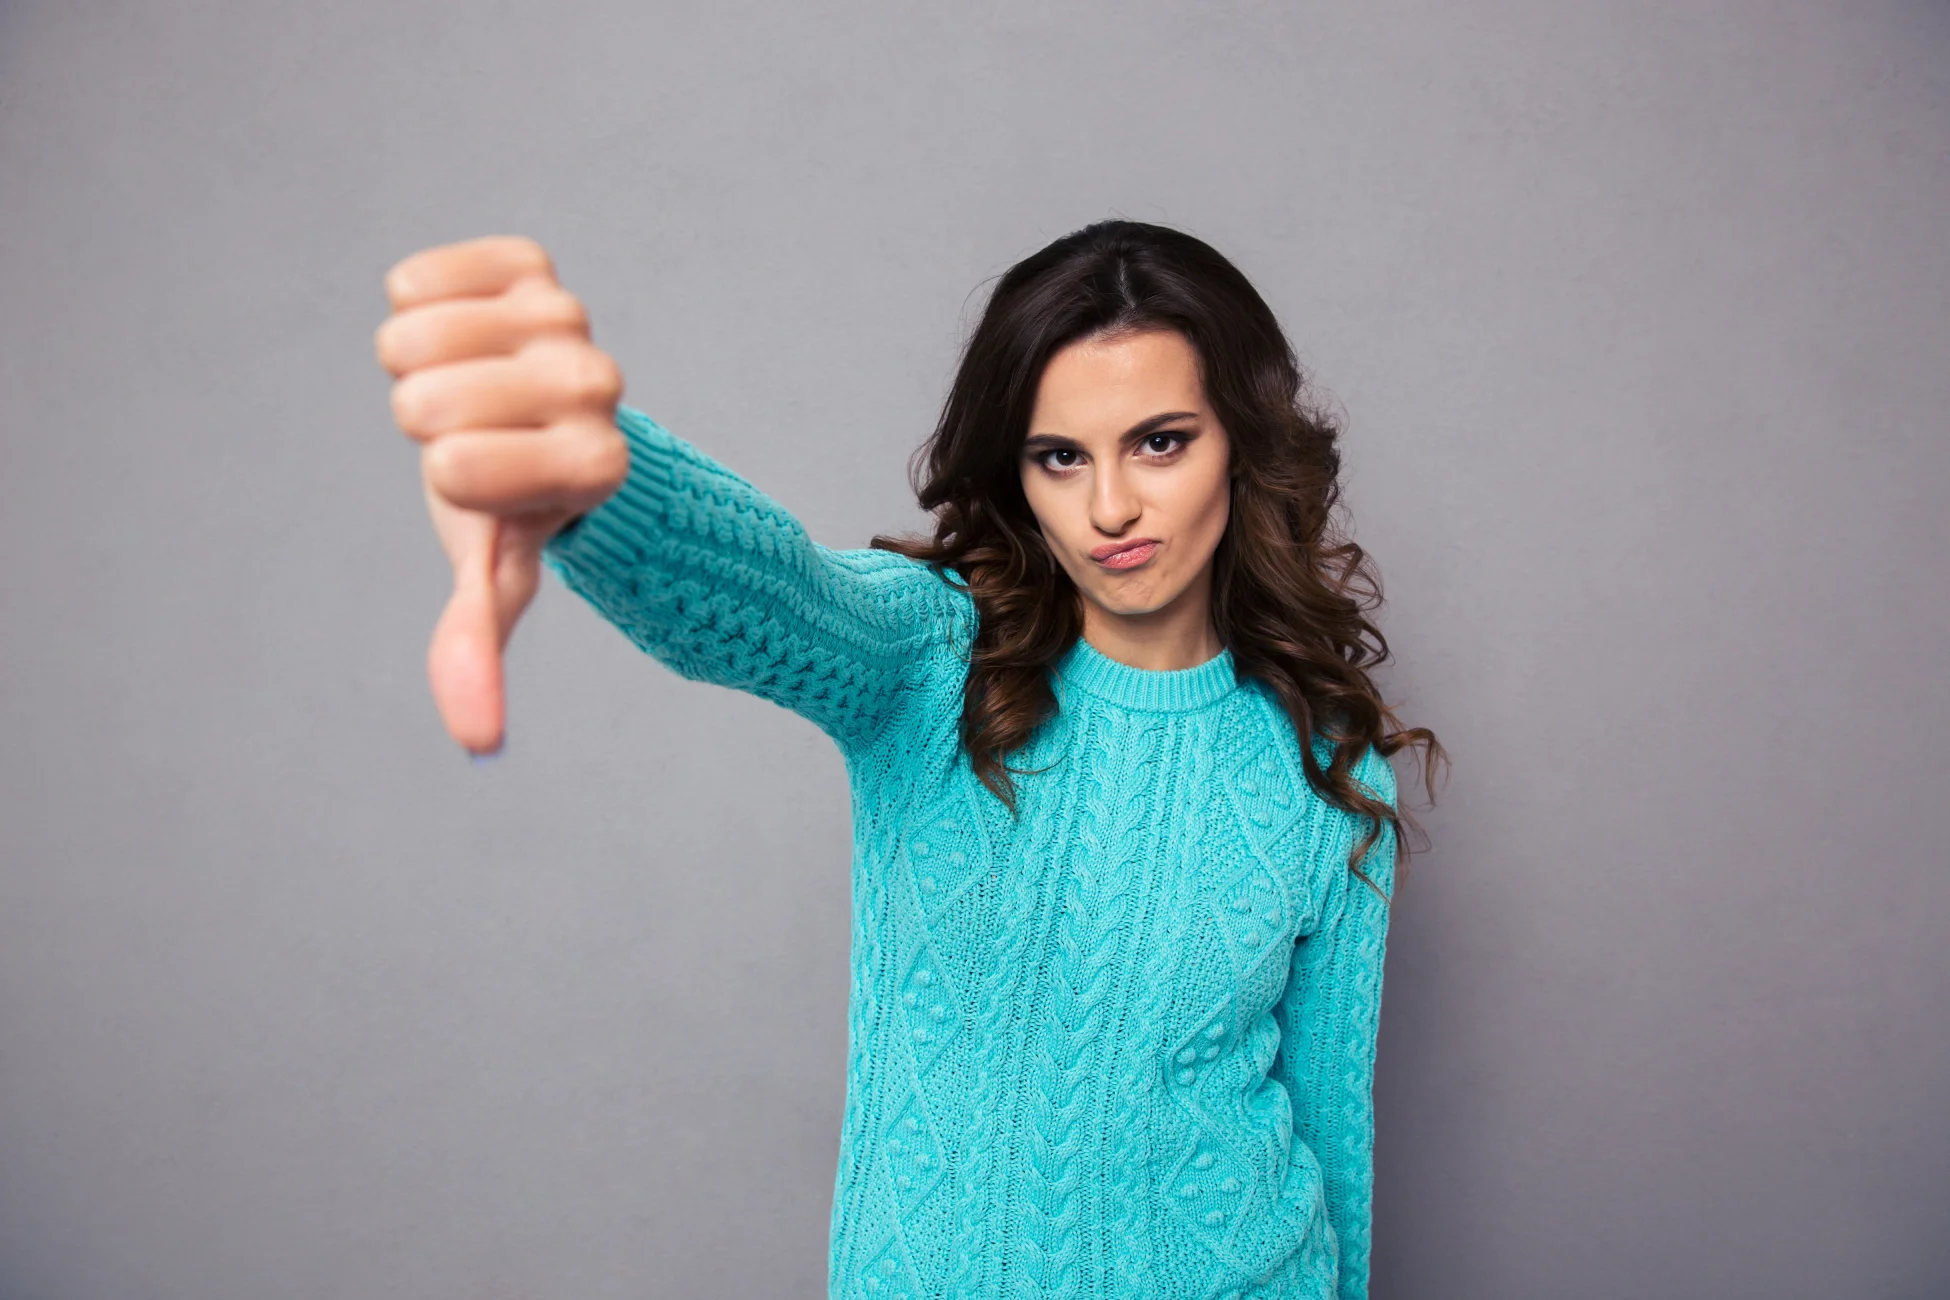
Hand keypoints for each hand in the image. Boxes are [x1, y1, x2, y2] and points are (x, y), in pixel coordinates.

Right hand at [375, 235, 629, 756]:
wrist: (541, 418)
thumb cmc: (514, 507)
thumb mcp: (493, 574)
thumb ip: (478, 648)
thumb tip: (477, 745)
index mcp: (596, 468)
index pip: (455, 468)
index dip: (449, 479)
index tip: (495, 483)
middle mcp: (600, 387)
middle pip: (425, 400)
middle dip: (426, 424)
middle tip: (482, 432)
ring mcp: (568, 319)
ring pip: (413, 334)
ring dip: (420, 369)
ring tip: (477, 386)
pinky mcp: (531, 265)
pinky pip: (417, 276)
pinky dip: (416, 308)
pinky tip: (466, 333)